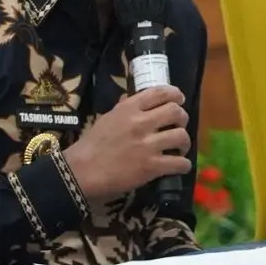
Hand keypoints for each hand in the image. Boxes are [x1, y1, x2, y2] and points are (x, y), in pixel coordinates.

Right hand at [62, 86, 192, 203]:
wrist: (80, 172)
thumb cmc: (91, 145)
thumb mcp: (107, 118)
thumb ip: (125, 109)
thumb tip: (136, 100)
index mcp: (129, 108)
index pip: (160, 92)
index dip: (176, 95)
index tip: (179, 100)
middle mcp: (141, 123)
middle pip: (176, 112)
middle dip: (182, 119)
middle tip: (178, 127)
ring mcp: (147, 145)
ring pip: (181, 136)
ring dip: (185, 143)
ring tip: (180, 148)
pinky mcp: (151, 167)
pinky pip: (179, 163)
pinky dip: (183, 165)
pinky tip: (179, 166)